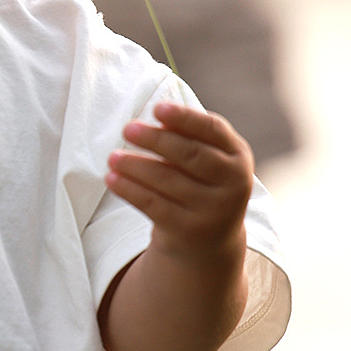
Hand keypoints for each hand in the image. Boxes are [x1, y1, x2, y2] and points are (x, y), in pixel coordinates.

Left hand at [106, 101, 252, 261]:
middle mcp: (234, 183)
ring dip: (135, 165)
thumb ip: (189, 138)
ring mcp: (214, 210)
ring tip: (112, 157)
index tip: (157, 109)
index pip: (212, 129)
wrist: (210, 241)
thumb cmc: (201, 185)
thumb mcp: (206, 161)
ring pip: (167, 180)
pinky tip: (112, 179)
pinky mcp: (189, 230)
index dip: (185, 118)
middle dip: (155, 140)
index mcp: (238, 156)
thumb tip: (158, 119)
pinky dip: (129, 189)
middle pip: (190, 154)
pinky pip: (153, 205)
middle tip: (127, 129)